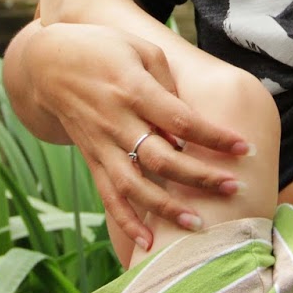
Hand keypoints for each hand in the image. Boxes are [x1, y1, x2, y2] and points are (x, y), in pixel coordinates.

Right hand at [2, 21, 249, 249]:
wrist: (49, 64)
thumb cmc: (106, 50)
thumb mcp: (141, 50)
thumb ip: (168, 84)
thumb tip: (191, 123)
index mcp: (133, 89)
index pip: (180, 119)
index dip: (212, 136)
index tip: (243, 148)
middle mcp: (116, 121)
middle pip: (161, 158)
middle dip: (199, 177)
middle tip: (234, 188)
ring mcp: (101, 145)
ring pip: (134, 185)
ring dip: (165, 208)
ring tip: (197, 225)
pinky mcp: (92, 159)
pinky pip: (108, 196)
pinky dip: (126, 221)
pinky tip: (148, 243)